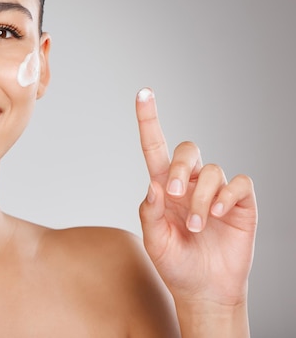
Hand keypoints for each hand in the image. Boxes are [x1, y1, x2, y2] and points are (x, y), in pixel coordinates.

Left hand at [136, 87, 256, 307]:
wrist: (204, 291)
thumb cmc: (175, 264)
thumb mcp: (154, 240)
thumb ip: (150, 212)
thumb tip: (153, 184)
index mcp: (164, 187)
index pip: (155, 147)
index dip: (149, 120)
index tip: (143, 92)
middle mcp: (190, 183)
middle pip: (187, 150)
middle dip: (180, 168)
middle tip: (174, 194)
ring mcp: (215, 192)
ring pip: (212, 171)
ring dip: (201, 198)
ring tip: (197, 227)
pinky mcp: (240, 202)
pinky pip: (239, 182)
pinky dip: (227, 196)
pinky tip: (217, 216)